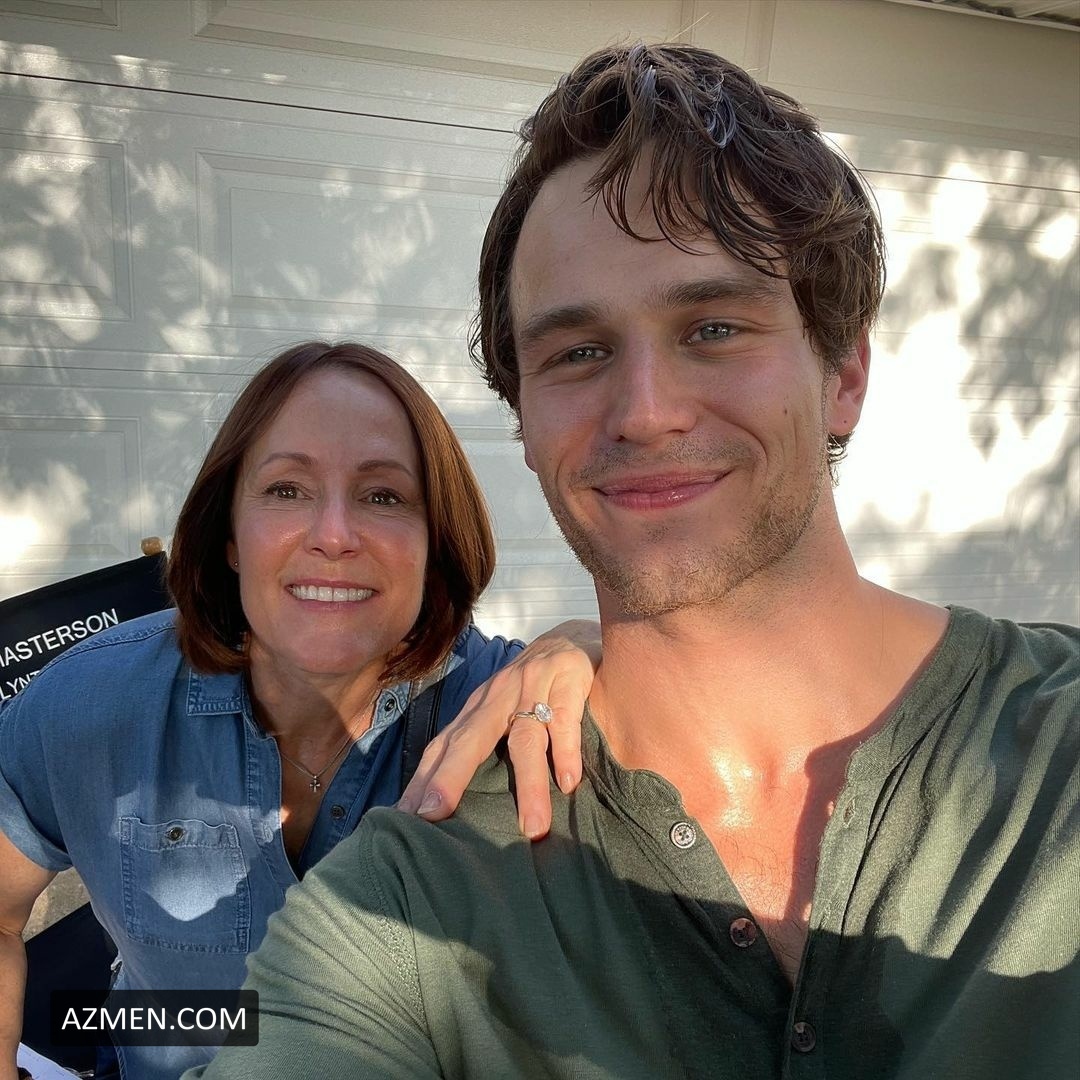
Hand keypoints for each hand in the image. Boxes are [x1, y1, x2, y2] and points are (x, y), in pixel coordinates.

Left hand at [396, 620, 600, 838]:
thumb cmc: (531, 685)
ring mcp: (533, 688)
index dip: (424, 779)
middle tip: (434, 816)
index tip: (405, 817)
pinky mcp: (568, 682)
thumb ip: (483, 746)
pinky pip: (565, 721)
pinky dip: (565, 752)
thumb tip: (455, 805)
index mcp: (478, 709)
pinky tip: (567, 783)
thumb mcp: (501, 709)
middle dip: (448, 777)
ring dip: (529, 784)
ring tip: (532, 828)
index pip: (444, 745)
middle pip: (470, 740)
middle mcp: (499, 697)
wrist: (572, 635)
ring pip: (526, 740)